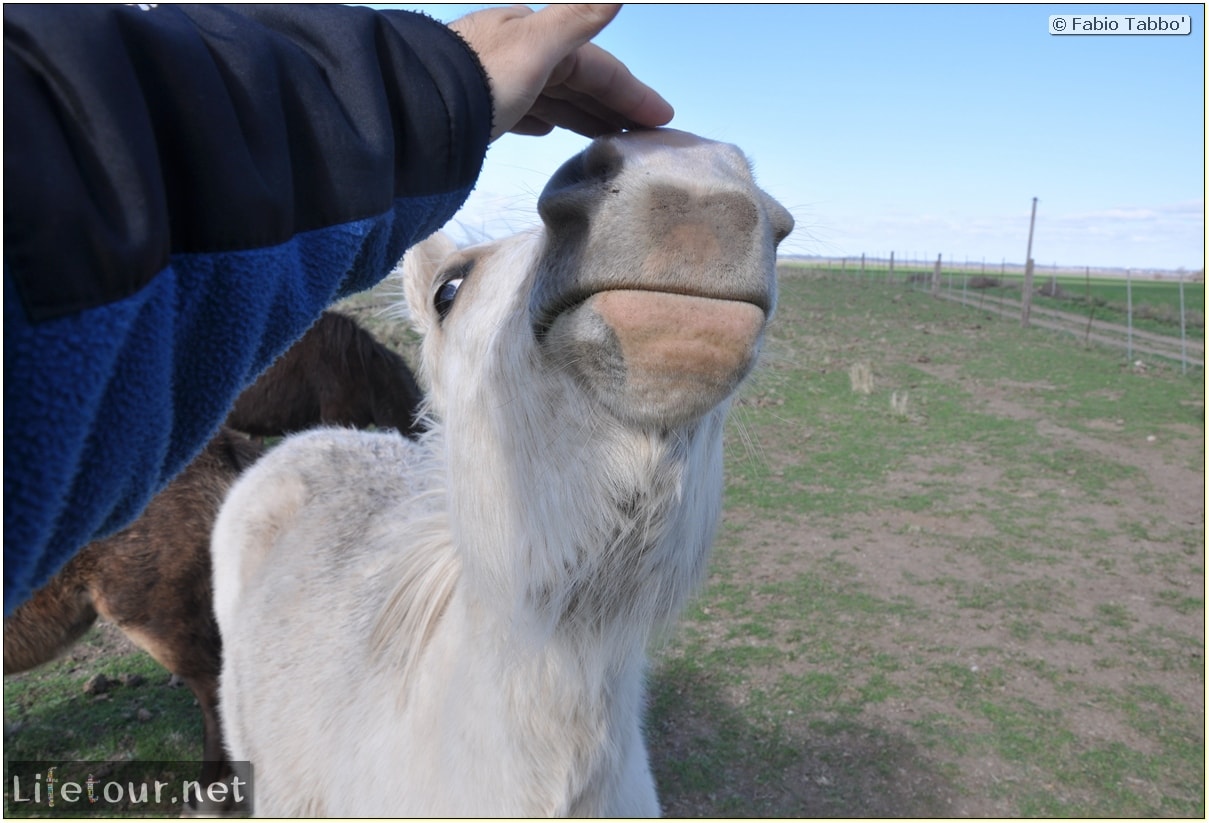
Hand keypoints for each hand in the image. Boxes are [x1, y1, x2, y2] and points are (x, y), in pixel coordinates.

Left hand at [449, 4, 672, 140]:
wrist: (414, 107)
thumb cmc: (478, 78)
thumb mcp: (536, 46)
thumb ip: (579, 18)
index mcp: (536, 35)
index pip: (597, 66)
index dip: (632, 91)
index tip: (662, 119)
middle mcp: (517, 51)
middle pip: (576, 81)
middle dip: (612, 105)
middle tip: (644, 136)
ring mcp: (496, 78)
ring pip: (552, 96)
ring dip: (583, 114)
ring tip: (609, 138)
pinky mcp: (477, 107)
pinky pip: (522, 110)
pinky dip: (543, 118)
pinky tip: (548, 129)